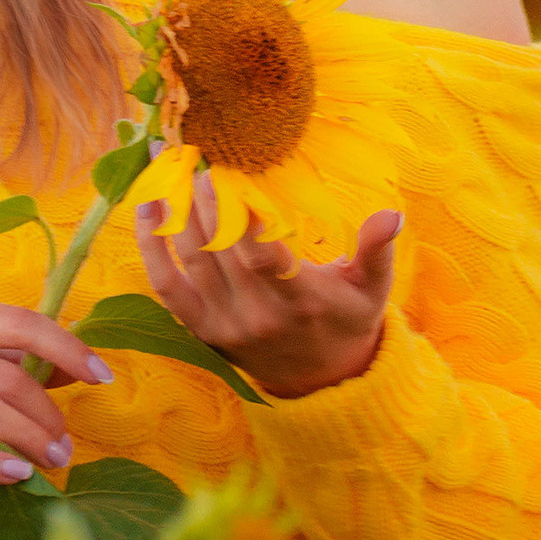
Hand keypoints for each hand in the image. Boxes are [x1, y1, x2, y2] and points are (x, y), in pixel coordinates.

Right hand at [0, 299, 114, 482]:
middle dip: (47, 414)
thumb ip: (8, 357)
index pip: (19, 322)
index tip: (101, 376)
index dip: (67, 348)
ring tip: (52, 459)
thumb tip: (75, 368)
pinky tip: (17, 472)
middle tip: (66, 443)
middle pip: (8, 377)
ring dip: (30, 439)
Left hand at [134, 174, 400, 398]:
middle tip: (198, 159)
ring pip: (190, 261)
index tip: (232, 175)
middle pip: (218, 251)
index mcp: (298, 300)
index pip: (261, 258)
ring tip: (170, 167)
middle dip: (204, 199)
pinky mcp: (200, 330)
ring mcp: (223, 325)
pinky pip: (166, 285)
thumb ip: (377, 249)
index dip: (240, 216)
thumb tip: (394, 214)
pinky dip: (151, 246)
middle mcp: (256, 315)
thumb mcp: (372, 287)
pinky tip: (146, 206)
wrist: (321, 381)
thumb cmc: (348, 319)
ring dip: (176, 210)